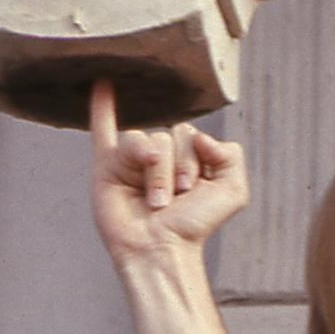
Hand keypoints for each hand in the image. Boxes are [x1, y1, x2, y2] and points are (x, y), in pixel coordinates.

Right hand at [86, 74, 248, 271]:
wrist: (161, 248)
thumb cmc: (194, 226)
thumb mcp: (232, 192)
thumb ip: (232, 156)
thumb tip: (201, 136)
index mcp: (187, 158)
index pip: (190, 134)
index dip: (195, 158)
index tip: (194, 188)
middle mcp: (160, 156)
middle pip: (167, 133)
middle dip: (177, 166)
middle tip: (175, 198)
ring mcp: (132, 159)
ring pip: (141, 139)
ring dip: (154, 172)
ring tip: (155, 201)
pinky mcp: (107, 165)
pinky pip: (102, 129)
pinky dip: (102, 107)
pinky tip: (103, 85)